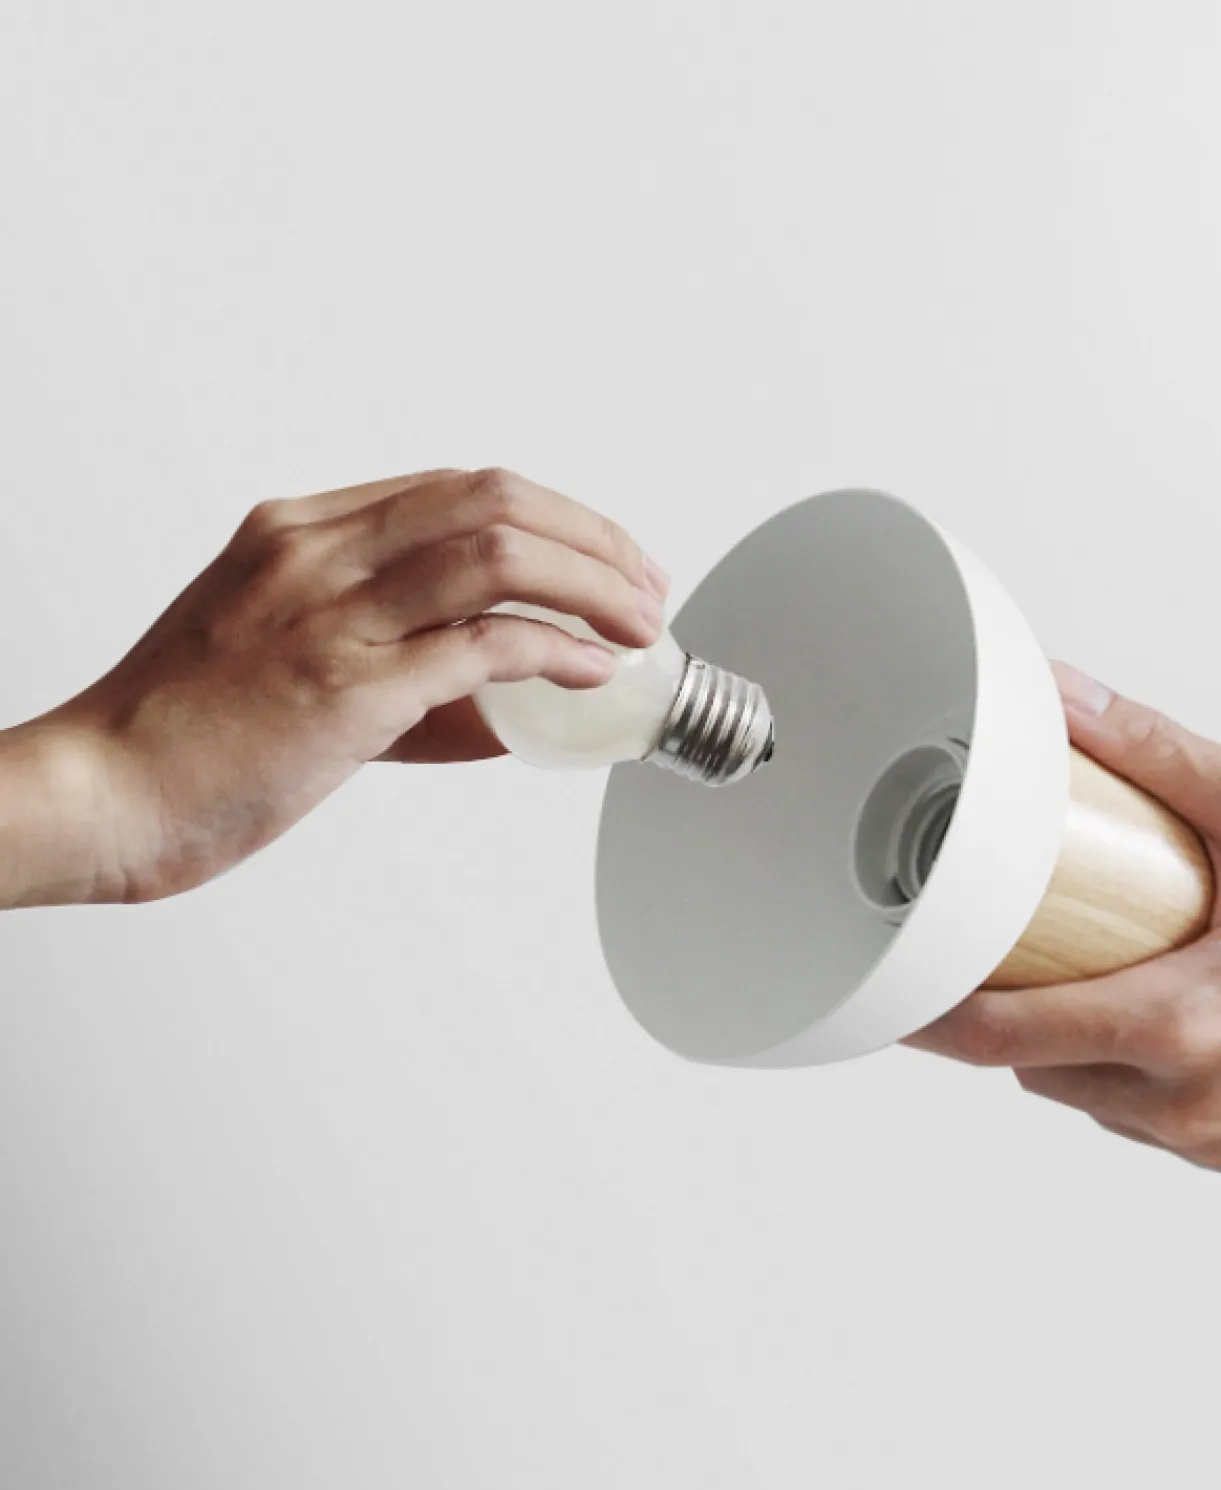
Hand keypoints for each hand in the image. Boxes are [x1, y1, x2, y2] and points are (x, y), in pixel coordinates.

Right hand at [0, 468, 669, 906]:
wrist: (99, 794)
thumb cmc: (186, 737)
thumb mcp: (282, 659)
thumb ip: (395, 666)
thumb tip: (508, 710)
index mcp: (298, 530)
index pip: (458, 488)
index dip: (553, 515)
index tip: (605, 555)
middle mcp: (316, 551)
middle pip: (495, 500)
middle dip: (592, 538)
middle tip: (645, 587)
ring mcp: (330, 612)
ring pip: (501, 555)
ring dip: (592, 586)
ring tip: (640, 624)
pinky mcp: (347, 685)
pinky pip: (484, 646)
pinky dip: (555, 652)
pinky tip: (591, 671)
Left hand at [907, 663, 1220, 1180]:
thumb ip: (1159, 756)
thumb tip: (1068, 703)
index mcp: (1187, 1026)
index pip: (1006, 1037)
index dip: (930, 1015)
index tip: (893, 982)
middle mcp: (1194, 1104)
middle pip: (1035, 1067)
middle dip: (1005, 1011)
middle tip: (1007, 945)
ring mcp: (1219, 1145)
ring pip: (1085, 1100)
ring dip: (1067, 1044)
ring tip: (1095, 970)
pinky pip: (1143, 1124)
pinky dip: (1126, 1077)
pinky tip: (1159, 1018)